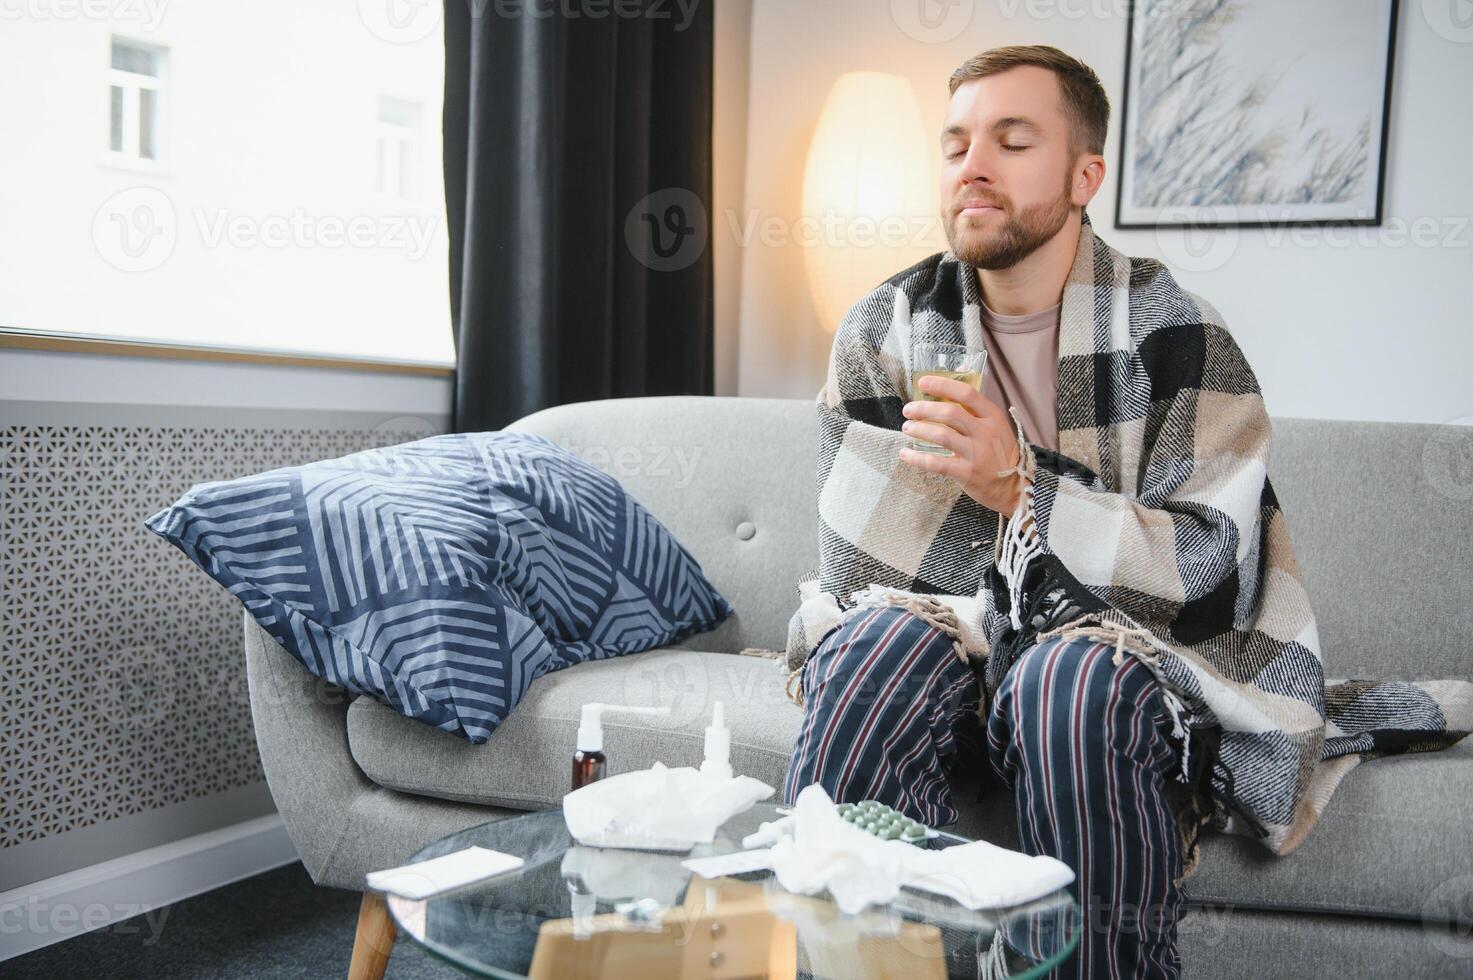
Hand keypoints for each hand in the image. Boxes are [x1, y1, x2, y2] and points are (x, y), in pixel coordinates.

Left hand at [898, 374, 1023, 515]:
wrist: (1015, 486)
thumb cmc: (1000, 452)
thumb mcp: (996, 426)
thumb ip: (975, 410)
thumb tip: (948, 387)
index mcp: (993, 417)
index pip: (966, 394)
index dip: (942, 385)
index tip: (923, 382)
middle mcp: (985, 433)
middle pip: (949, 413)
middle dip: (923, 408)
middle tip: (908, 410)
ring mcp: (976, 453)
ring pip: (941, 435)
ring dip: (919, 430)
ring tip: (907, 428)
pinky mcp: (966, 473)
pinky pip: (936, 463)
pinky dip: (917, 458)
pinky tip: (905, 454)